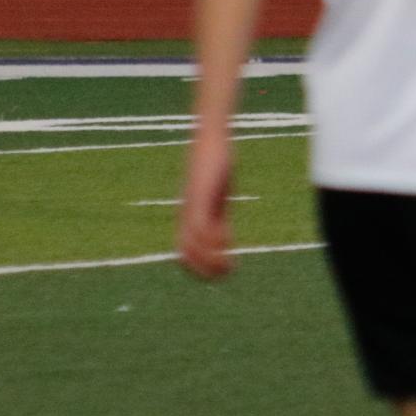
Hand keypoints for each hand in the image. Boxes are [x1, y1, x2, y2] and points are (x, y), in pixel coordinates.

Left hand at [176, 134, 234, 280]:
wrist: (209, 140)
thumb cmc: (214, 167)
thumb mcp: (216, 199)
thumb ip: (217, 220)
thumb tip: (223, 242)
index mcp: (188, 217)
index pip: (184, 252)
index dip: (197, 268)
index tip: (218, 273)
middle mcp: (187, 214)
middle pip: (185, 252)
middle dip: (203, 269)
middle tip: (225, 274)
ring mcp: (193, 206)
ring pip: (193, 242)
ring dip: (210, 259)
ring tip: (231, 266)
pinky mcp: (201, 195)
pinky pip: (201, 224)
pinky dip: (213, 239)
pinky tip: (229, 242)